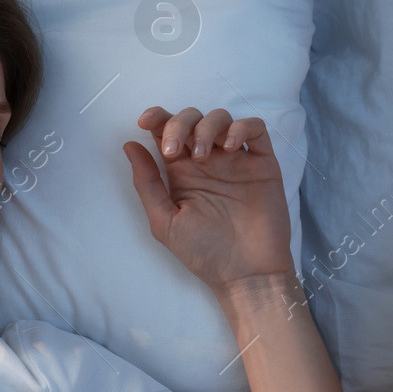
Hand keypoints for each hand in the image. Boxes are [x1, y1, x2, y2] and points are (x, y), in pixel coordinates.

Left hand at [124, 106, 292, 296]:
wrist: (246, 273)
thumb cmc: (204, 253)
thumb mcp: (165, 221)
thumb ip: (147, 183)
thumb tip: (129, 145)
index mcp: (182, 172)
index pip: (167, 131)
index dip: (157, 117)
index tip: (145, 122)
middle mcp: (208, 161)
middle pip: (192, 119)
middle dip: (180, 123)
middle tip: (176, 151)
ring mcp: (236, 160)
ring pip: (222, 118)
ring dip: (208, 127)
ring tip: (204, 155)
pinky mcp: (262, 163)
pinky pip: (256, 129)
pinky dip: (241, 127)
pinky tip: (230, 147)